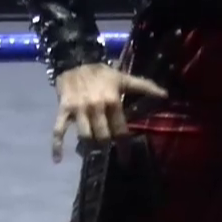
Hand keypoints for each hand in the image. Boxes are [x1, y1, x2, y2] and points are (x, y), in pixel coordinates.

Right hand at [51, 63, 168, 162]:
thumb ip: (145, 87)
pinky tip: (57, 159)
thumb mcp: (124, 78)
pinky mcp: (64, 110)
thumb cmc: (102, 74)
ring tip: (93, 150)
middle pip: (103, 137)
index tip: (126, 161)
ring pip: (85, 136)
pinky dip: (56, 145)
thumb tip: (165, 95)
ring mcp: (79, 110)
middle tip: (108, 150)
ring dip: (90, 146)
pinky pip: (58, 129)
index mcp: (113, 101)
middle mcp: (96, 107)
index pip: (121, 130)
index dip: (124, 148)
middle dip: (106, 146)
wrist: (75, 60)